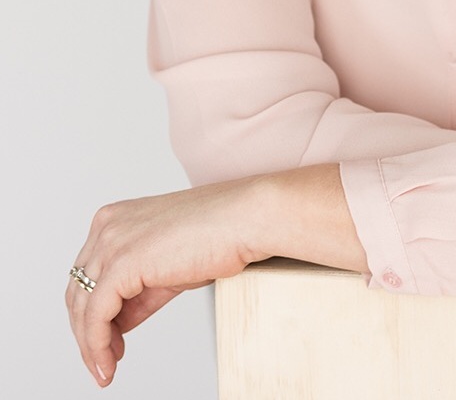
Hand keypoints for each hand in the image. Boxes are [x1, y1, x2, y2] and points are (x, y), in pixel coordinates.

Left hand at [65, 176, 267, 387]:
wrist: (245, 219)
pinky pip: (96, 315)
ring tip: (106, 368)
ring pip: (82, 306)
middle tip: (105, 361)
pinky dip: (97, 344)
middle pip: (78, 291)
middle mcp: (107, 226)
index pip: (87, 274)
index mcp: (115, 218)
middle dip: (87, 332)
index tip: (107, 341)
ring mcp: (112, 242)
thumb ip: (138, 290)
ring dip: (91, 345)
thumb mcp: (166, 265)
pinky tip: (109, 360)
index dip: (92, 313)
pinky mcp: (122, 263)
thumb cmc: (219, 234)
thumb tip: (118, 322)